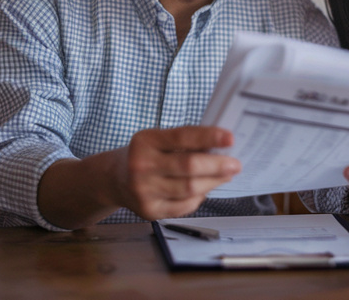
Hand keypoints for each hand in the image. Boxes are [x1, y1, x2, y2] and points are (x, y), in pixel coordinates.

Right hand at [115, 126, 240, 220]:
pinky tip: (204, 189)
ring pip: (190, 189)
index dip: (209, 137)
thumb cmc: (144, 155)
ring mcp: (143, 191)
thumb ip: (184, 142)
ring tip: (225, 175)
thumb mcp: (156, 140)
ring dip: (213, 182)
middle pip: (188, 167)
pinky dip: (199, 197)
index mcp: (146, 141)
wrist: (113, 179)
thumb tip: (221, 147)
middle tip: (235, 164)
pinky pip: (184, 206)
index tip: (230, 138)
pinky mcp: (149, 211)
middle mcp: (141, 165)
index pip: (182, 137)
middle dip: (217, 166)